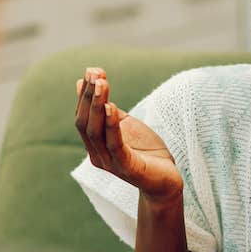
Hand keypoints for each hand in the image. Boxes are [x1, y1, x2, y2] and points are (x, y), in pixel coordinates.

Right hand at [75, 67, 182, 201]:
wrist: (167, 181)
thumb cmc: (146, 151)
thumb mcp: (126, 125)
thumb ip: (108, 109)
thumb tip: (88, 83)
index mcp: (95, 145)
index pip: (83, 117)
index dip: (85, 94)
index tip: (91, 71)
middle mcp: (98, 155)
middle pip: (85, 123)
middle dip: (88, 96)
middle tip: (95, 73)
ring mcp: (110, 163)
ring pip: (96, 132)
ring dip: (97, 105)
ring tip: (102, 83)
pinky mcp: (127, 168)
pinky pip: (115, 144)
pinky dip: (111, 125)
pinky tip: (111, 106)